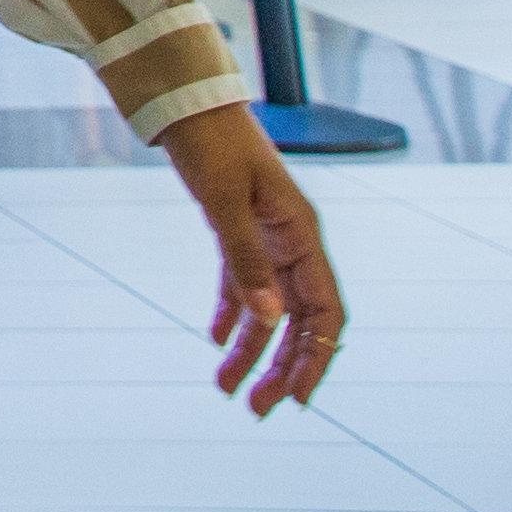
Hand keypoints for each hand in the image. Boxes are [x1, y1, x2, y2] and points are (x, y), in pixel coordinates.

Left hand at [157, 104, 341, 413]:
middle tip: (257, 409)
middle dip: (281, 366)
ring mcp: (267, 237)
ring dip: (251, 349)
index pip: (325, 312)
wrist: (186, 101)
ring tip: (226, 389)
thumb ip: (244, 259)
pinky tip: (217, 340)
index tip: (299, 398)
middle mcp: (292, 241)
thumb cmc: (211, 142)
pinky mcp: (238, 231)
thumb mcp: (224, 201)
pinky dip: (232, 311)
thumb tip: (268, 319)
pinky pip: (243, 283)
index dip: (317, 356)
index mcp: (302, 235)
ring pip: (268, 307)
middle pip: (298, 319)